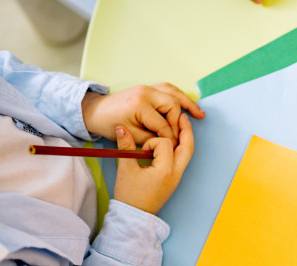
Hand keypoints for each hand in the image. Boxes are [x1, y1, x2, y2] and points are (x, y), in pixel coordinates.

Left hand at [82, 84, 204, 145]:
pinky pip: (168, 89)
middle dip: (179, 121)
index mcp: (139, 104)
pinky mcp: (148, 88)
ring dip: (187, 103)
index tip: (173, 147)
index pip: (163, 123)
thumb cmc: (110, 124)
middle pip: (172, 104)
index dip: (170, 137)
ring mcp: (147, 87)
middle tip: (183, 134)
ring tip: (200, 114)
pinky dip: (179, 96)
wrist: (96, 111)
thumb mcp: (130, 136)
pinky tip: (188, 104)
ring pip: (174, 92)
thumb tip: (170, 141)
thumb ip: (152, 139)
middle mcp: (145, 92)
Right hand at [112, 116, 192, 214]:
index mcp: (165, 170)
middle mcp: (176, 173)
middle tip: (181, 115)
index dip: (152, 142)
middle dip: (186, 131)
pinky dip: (179, 149)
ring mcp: (177, 177)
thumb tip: (121, 127)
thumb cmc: (130, 196)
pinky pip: (181, 160)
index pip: (165, 144)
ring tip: (180, 124)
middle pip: (187, 147)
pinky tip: (173, 141)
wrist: (136, 217)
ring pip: (186, 154)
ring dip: (184, 139)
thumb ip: (125, 146)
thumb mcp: (125, 169)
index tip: (141, 150)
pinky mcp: (174, 179)